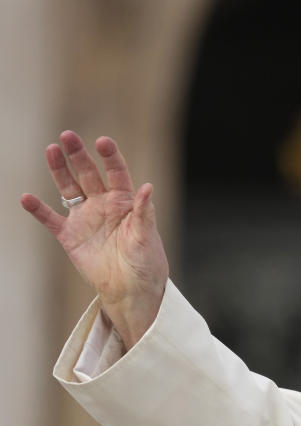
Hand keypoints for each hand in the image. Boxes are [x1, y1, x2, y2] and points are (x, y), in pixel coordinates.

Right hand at [21, 131, 168, 348]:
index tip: (103, 141)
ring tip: (51, 150)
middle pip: (88, 174)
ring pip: (69, 189)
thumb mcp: (147, 237)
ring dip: (59, 171)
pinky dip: (38, 210)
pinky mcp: (70, 236)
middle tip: (67, 136)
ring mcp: (85, 219)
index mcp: (125, 202)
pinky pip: (50, 220)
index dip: (110, 157)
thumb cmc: (146, 263)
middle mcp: (104, 205)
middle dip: (78, 155)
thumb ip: (145, 212)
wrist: (131, 290)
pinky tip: (26, 198)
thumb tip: (148, 187)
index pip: (117, 173)